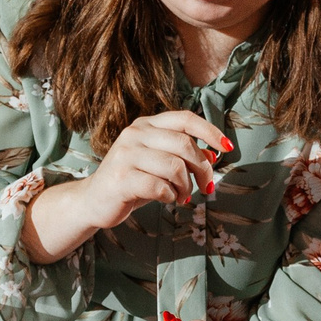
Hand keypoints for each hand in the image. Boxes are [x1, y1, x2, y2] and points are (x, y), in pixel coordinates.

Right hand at [28, 111, 227, 261]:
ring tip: (183, 197)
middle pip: (184, 144)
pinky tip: (168, 200)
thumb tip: (212, 155)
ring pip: (174, 167)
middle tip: (206, 186)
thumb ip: (182, 157)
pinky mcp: (120, 178)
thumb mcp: (159, 165)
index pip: (185, 118)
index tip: (227, 148)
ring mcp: (125, 155)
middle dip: (202, 168)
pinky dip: (171, 196)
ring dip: (186, 186)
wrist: (93, 201)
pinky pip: (160, 186)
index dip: (210, 131)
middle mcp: (134, 134)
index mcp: (146, 125)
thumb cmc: (132, 182)